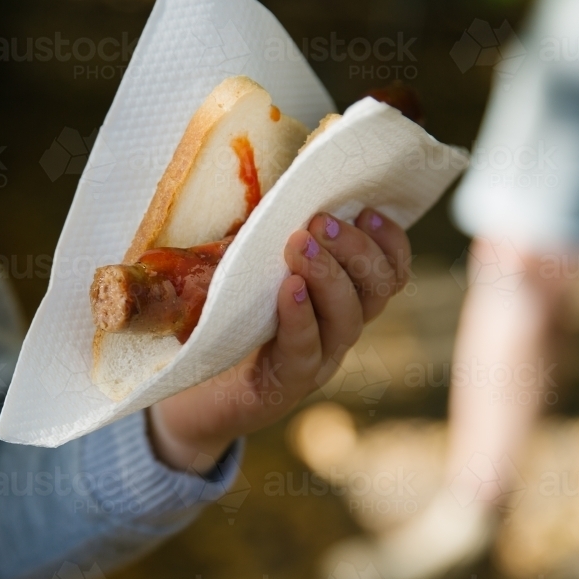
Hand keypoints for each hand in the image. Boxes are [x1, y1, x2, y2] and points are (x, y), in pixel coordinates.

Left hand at [148, 208, 411, 471]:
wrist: (189, 394)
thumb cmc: (222, 322)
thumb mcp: (248, 269)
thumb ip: (268, 236)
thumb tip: (276, 184)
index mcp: (339, 300)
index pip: (389, 272)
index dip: (389, 241)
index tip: (365, 209)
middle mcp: (338, 331)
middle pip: (376, 291)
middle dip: (356, 250)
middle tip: (320, 222)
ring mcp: (316, 360)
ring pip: (349, 319)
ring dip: (329, 276)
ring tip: (300, 244)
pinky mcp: (285, 384)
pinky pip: (305, 349)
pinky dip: (300, 316)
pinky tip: (289, 290)